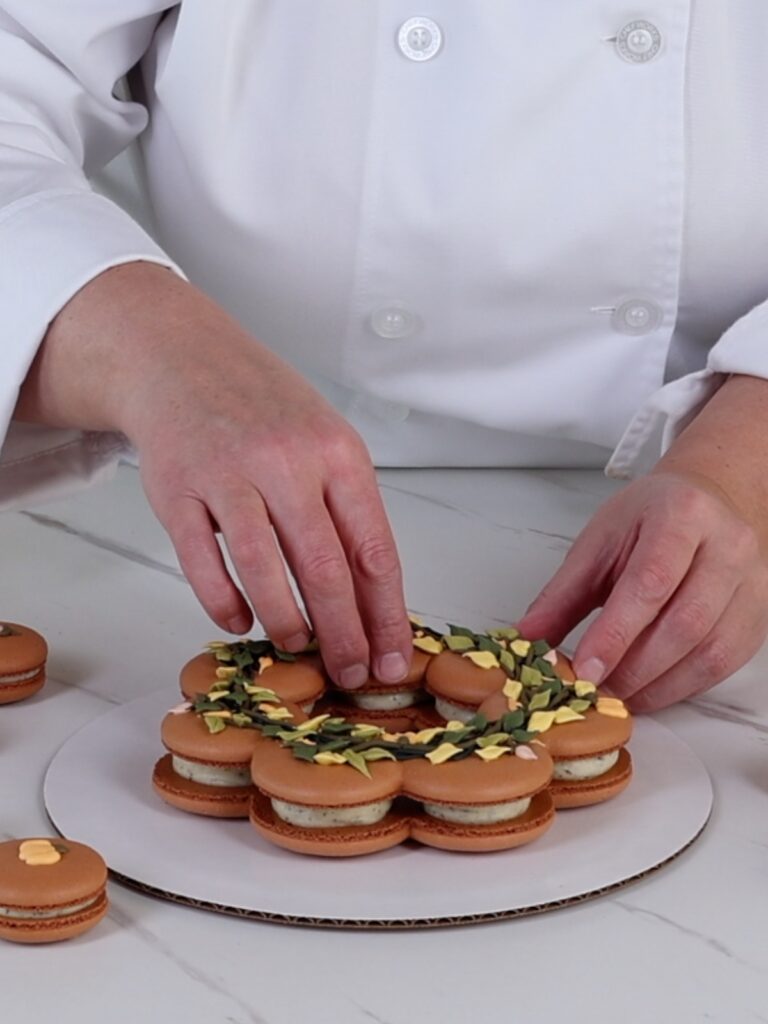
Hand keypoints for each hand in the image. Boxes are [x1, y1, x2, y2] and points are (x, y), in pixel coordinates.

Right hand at [20, 264, 411, 687]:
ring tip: (298, 646)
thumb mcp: (325, 443)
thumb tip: (373, 600)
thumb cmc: (266, 409)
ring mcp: (229, 474)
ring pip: (264, 571)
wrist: (184, 359)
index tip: (394, 659)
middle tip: (351, 674)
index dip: (387, 615)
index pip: (374, 550)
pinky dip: (224, 603)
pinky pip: (203, 562)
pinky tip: (239, 622)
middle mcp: (287, 462)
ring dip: (286, 622)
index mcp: (339, 453)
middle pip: (326, 570)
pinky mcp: (178, 489)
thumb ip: (348, 512)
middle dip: (344, 636)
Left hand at [517, 470, 767, 711]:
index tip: (586, 669)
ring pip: (709, 650)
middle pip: (684, 622)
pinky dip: (681, 686)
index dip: (616, 634)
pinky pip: (722, 664)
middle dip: (634, 667)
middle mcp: (727, 546)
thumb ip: (561, 595)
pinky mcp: (757, 615)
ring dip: (658, 685)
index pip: (650, 583)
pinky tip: (650, 688)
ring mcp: (751, 581)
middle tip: (596, 689)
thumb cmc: (650, 519)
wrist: (706, 500)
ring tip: (618, 693)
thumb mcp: (598, 543)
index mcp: (681, 515)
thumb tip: (525, 640)